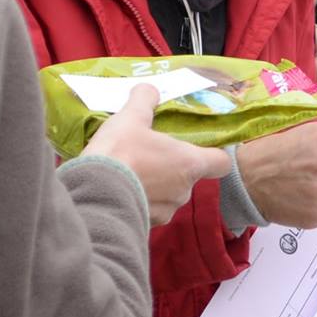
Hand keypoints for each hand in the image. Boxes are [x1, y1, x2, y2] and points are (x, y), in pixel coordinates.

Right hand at [83, 85, 233, 226]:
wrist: (94, 195)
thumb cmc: (121, 152)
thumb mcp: (131, 117)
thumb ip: (144, 101)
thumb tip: (149, 90)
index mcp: (190, 163)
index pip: (221, 163)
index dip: (214, 154)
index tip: (200, 147)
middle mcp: (184, 191)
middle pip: (190, 178)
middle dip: (173, 168)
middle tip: (150, 154)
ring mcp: (166, 212)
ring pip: (169, 196)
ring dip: (156, 186)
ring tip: (131, 172)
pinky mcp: (147, 226)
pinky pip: (149, 211)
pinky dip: (140, 202)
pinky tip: (120, 191)